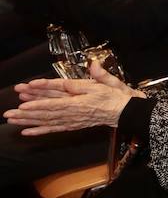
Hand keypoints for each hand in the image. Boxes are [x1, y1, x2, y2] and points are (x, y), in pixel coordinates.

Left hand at [6, 60, 137, 135]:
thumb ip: (100, 75)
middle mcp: (74, 113)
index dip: (40, 103)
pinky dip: (40, 131)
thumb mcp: (110, 83)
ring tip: (12, 120)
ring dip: (28, 121)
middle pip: (47, 113)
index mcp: (82, 101)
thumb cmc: (116, 96)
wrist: (125, 112)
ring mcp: (72, 120)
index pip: (57, 102)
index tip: (24, 103)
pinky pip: (54, 129)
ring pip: (47, 121)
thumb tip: (93, 66)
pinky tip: (26, 132)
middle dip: (26, 114)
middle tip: (8, 114)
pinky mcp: (73, 124)